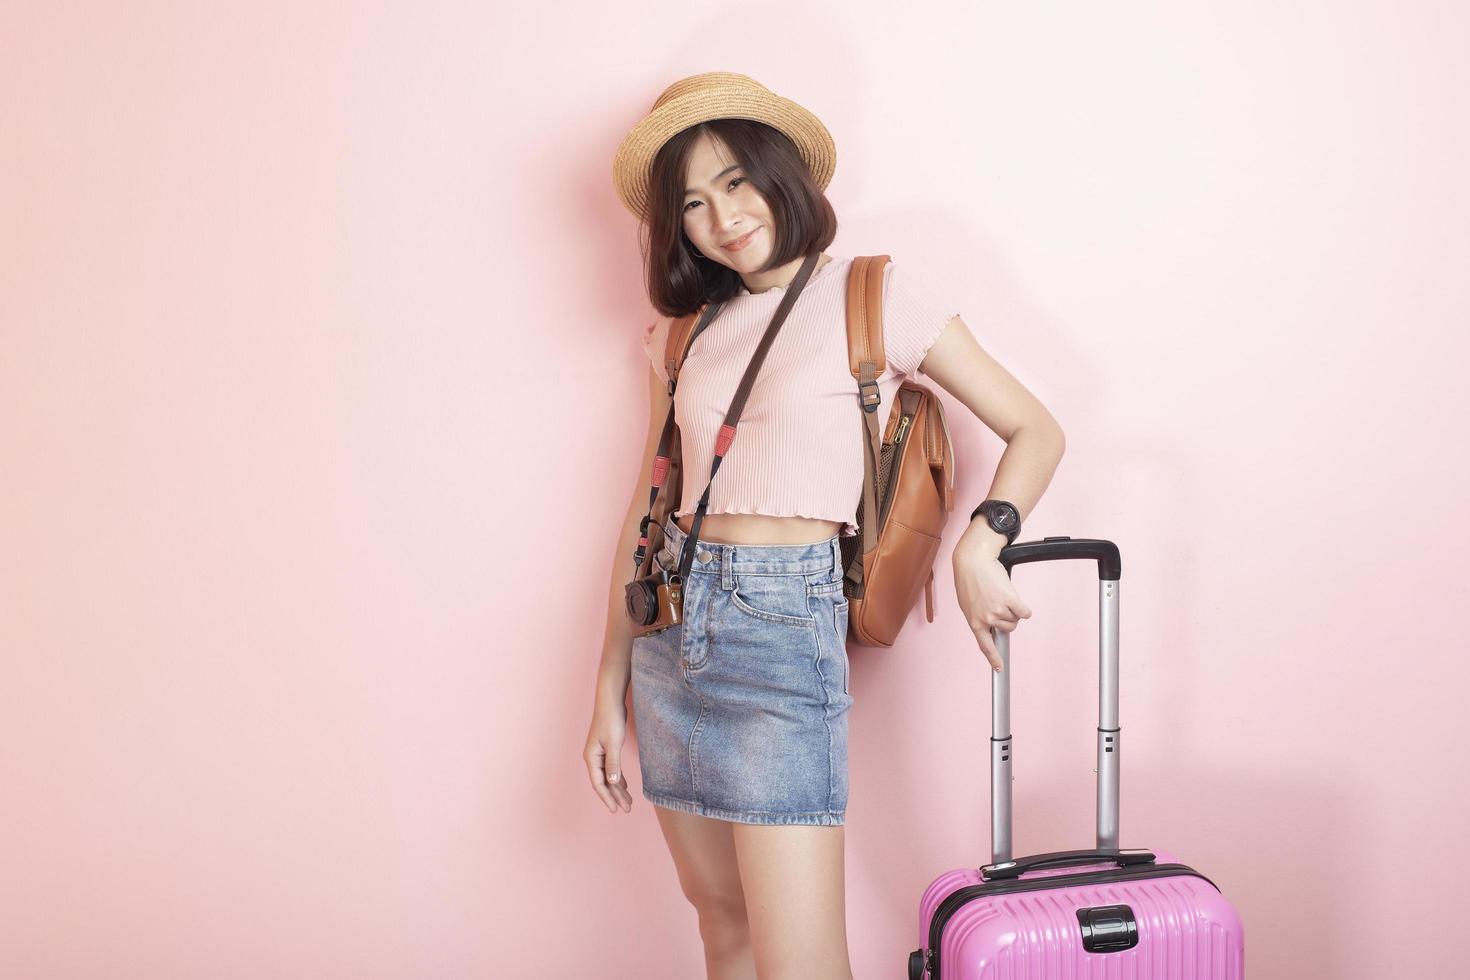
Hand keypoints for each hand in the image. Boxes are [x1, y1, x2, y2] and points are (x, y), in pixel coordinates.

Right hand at [584, 703, 632, 813]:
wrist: (610, 702)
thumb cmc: (611, 720)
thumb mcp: (614, 743)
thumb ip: (613, 764)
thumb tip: (613, 783)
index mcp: (591, 758)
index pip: (598, 784)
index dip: (607, 798)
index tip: (616, 810)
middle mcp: (593, 758)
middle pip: (604, 782)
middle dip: (616, 796)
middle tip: (627, 809)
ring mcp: (599, 754)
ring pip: (609, 777)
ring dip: (618, 789)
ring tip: (628, 802)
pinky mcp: (606, 749)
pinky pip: (611, 769)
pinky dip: (618, 779)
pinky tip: (625, 786)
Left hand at [953, 546, 1031, 671]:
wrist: (973, 561)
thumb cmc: (970, 579)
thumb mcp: (968, 604)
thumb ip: (979, 618)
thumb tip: (991, 629)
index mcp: (974, 622)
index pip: (985, 646)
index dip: (993, 659)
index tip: (999, 669)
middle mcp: (986, 619)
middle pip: (1008, 629)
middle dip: (1007, 619)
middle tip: (998, 603)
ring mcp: (998, 611)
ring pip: (1016, 620)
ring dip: (1013, 609)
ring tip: (1000, 594)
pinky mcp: (1010, 600)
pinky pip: (1024, 612)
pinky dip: (1023, 607)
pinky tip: (1013, 596)